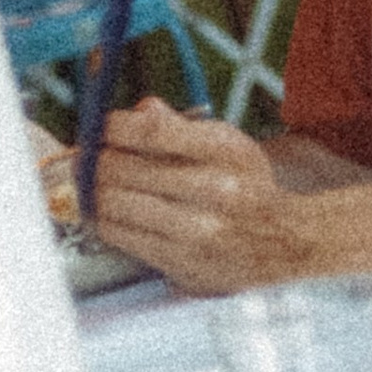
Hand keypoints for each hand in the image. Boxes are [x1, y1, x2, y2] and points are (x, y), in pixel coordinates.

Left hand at [88, 98, 319, 292]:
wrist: (285, 243)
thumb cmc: (247, 186)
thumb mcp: (228, 144)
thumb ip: (181, 126)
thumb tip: (140, 109)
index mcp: (225, 151)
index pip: (153, 132)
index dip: (114, 126)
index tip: (102, 126)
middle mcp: (213, 190)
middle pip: (123, 169)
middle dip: (94, 160)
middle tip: (86, 157)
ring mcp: (196, 230)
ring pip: (114, 205)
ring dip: (94, 192)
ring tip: (92, 184)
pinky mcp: (180, 262)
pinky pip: (121, 236)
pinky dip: (104, 220)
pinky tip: (107, 212)